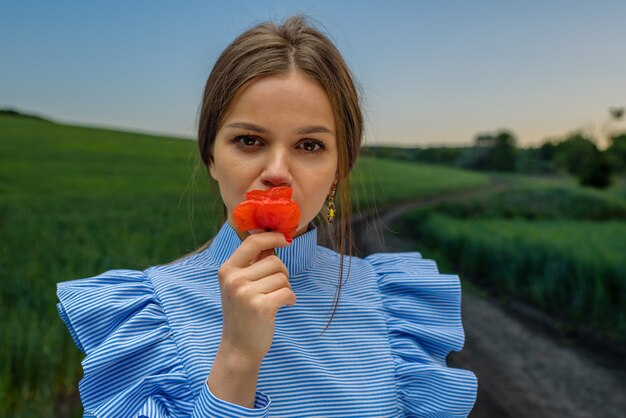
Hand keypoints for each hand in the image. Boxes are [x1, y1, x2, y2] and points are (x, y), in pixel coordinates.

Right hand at [216, 231, 295, 364]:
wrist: (239, 347)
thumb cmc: (243, 313)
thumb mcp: (240, 284)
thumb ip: (254, 262)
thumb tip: (274, 239)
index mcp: (227, 270)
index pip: (252, 242)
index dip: (272, 236)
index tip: (285, 239)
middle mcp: (234, 279)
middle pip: (274, 260)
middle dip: (282, 273)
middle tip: (275, 288)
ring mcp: (246, 293)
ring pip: (282, 277)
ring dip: (285, 288)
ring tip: (275, 300)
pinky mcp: (261, 307)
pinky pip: (287, 292)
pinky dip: (290, 299)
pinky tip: (284, 306)